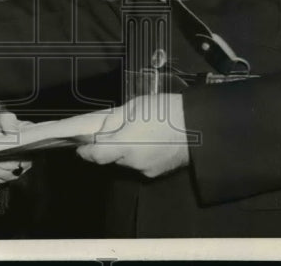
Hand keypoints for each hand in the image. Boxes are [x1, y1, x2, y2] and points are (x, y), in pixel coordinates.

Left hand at [76, 94, 190, 177]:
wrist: (199, 126)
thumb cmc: (165, 111)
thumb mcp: (134, 107)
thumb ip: (114, 121)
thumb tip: (101, 131)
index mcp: (124, 145)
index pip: (96, 155)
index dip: (86, 152)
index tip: (81, 147)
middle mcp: (133, 162)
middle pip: (112, 158)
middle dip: (111, 147)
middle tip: (117, 131)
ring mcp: (146, 170)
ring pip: (127, 161)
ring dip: (127, 151)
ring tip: (139, 133)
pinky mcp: (158, 173)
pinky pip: (141, 164)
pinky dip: (141, 155)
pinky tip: (152, 141)